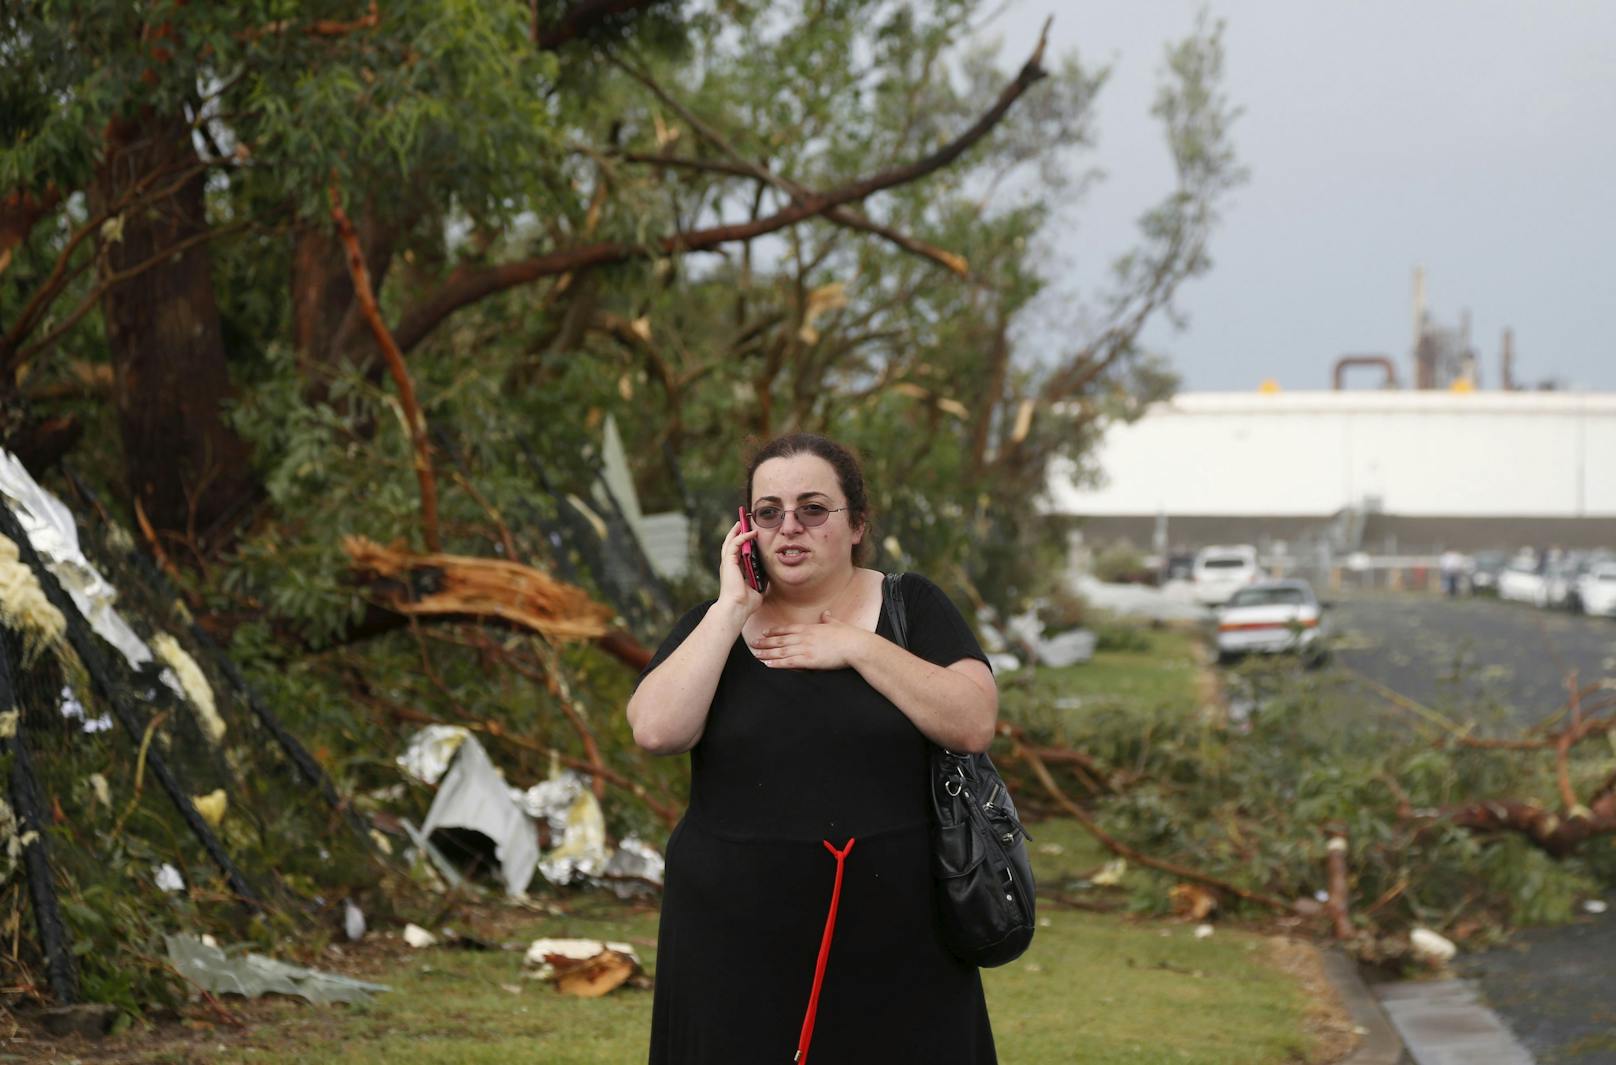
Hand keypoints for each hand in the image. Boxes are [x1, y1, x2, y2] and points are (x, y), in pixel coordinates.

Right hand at [718, 519, 763, 613]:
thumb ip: (761, 578)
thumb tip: (769, 573)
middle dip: (737, 532)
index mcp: (735, 571)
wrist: (737, 608)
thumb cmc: (746, 603)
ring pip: (730, 541)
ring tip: (743, 520)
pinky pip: (735, 544)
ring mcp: (727, 563)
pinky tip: (751, 532)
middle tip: (743, 522)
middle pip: (732, 544)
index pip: (738, 552)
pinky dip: (742, 537)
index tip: (750, 535)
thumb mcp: (758, 587)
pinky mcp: (728, 562)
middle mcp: (729, 566)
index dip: (743, 543)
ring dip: (737, 530)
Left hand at [750, 611, 870, 669]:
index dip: (774, 631)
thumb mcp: (836, 624)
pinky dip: (777, 663)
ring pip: (781, 651)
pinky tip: (768, 664)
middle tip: (753, 644)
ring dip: (767, 653)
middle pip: (780, 640)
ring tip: (756, 655)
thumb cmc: (848, 635)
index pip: (787, 629)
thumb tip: (826, 614)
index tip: (765, 633)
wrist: (855, 645)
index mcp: (810, 628)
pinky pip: (789, 662)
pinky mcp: (809, 660)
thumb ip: (828, 619)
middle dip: (765, 642)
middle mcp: (804, 637)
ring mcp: (805, 648)